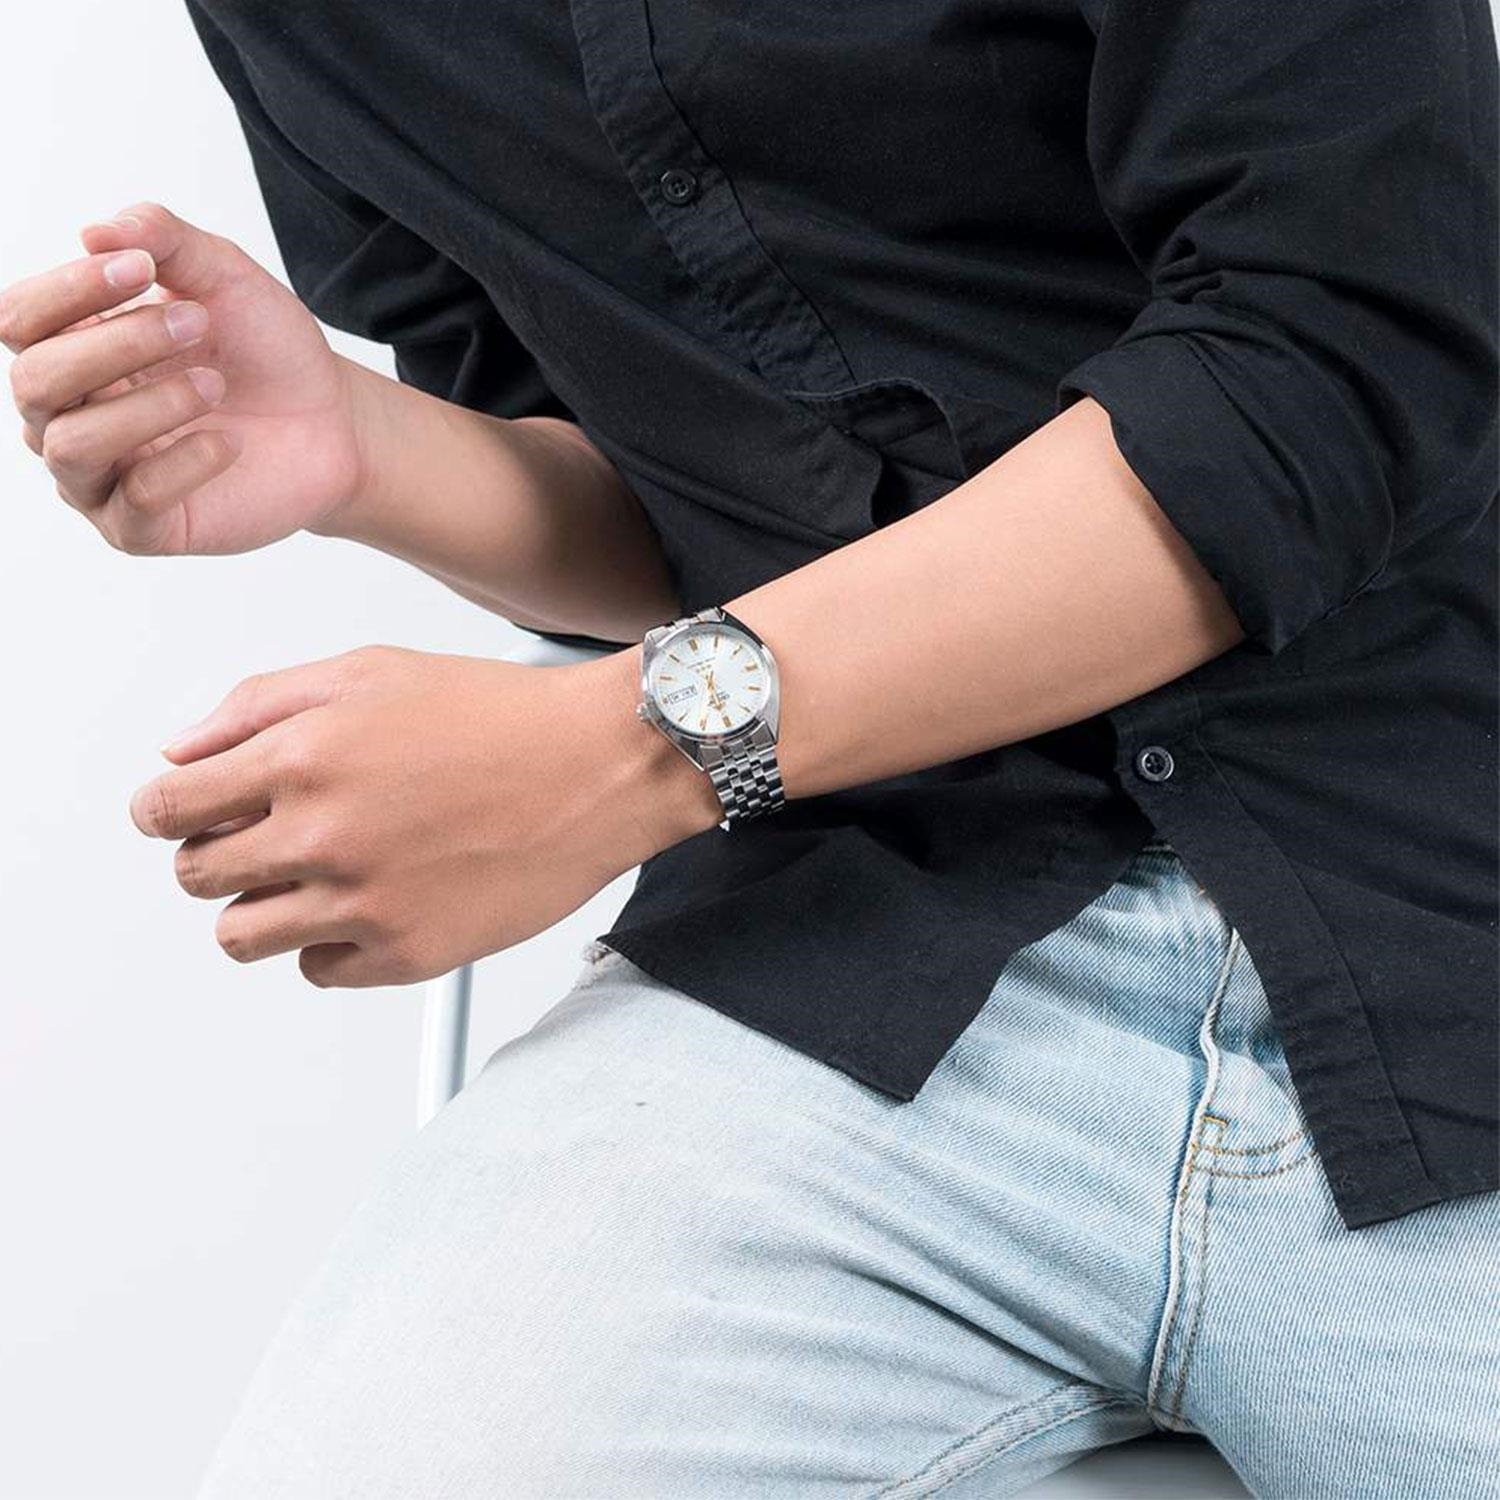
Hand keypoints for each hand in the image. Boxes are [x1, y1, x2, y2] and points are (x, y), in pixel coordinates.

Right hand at [2, 200, 363, 555]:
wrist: (333, 422)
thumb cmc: (265, 350)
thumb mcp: (223, 276)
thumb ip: (162, 239)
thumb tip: (95, 231)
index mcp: (71, 349)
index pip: (19, 319)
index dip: (69, 289)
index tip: (141, 266)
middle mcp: (68, 414)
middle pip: (35, 380)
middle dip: (116, 344)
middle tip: (197, 324)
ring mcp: (101, 476)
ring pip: (74, 444)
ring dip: (149, 405)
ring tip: (215, 384)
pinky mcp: (142, 528)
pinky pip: (134, 499)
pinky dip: (183, 463)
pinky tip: (226, 444)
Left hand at [126, 644, 720, 986]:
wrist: (600, 764)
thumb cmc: (500, 714)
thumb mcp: (370, 670)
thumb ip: (258, 705)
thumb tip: (182, 753)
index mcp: (301, 757)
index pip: (166, 810)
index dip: (165, 813)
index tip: (179, 817)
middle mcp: (323, 836)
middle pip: (196, 878)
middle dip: (214, 854)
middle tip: (262, 838)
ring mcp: (365, 904)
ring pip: (243, 938)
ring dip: (263, 906)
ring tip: (315, 875)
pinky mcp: (410, 953)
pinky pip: (320, 971)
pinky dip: (331, 942)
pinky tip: (372, 899)